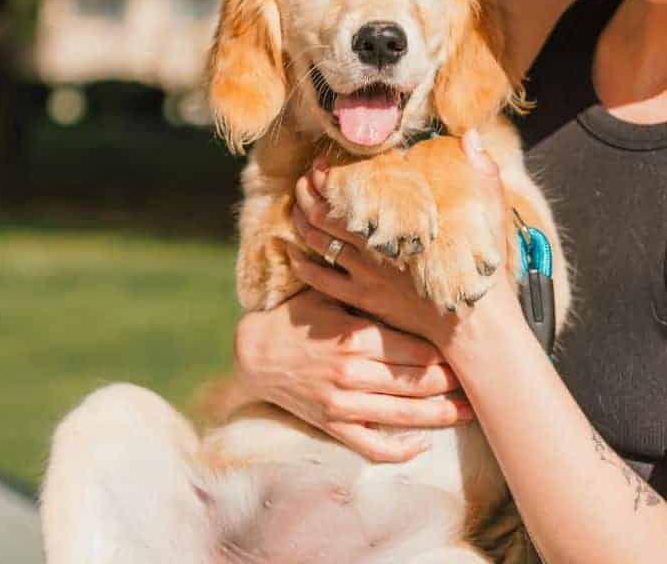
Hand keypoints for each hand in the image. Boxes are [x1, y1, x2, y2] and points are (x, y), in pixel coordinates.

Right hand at [234, 288, 472, 463]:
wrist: (255, 352)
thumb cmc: (298, 317)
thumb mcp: (332, 298)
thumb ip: (368, 300)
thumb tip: (411, 287)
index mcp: (356, 337)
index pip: (417, 351)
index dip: (447, 354)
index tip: (468, 351)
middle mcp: (353, 373)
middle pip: (417, 383)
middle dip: (452, 385)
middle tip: (479, 383)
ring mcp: (343, 403)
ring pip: (403, 416)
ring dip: (440, 416)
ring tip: (467, 413)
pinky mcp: (333, 425)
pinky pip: (372, 445)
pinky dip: (400, 449)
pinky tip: (422, 443)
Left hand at [287, 130, 510, 349]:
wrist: (473, 322)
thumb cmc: (481, 265)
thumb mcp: (490, 211)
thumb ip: (481, 170)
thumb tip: (470, 135)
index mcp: (398, 219)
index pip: (351, 189)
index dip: (329, 175)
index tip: (321, 164)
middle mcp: (375, 243)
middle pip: (325, 211)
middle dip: (307, 191)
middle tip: (304, 179)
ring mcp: (365, 272)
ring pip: (318, 240)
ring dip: (301, 219)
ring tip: (298, 204)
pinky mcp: (363, 297)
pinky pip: (321, 280)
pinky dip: (301, 264)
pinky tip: (291, 252)